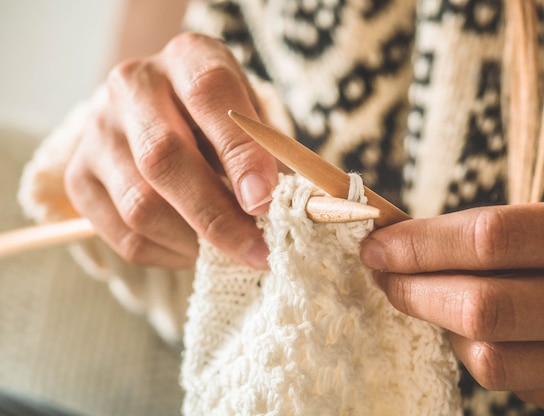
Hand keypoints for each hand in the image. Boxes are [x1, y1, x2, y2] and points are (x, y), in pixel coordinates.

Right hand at [65, 33, 277, 268]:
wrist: (160, 110)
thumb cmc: (219, 118)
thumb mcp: (250, 116)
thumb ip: (266, 154)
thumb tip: (286, 210)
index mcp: (185, 58)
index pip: (210, 95)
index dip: (240, 153)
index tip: (265, 202)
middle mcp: (132, 86)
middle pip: (164, 158)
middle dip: (217, 217)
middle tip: (259, 251)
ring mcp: (98, 131)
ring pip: (140, 205)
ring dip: (194, 242)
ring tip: (231, 251)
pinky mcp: (80, 177)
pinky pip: (124, 236)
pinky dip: (169, 254)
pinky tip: (195, 249)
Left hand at [360, 193, 543, 414]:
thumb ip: (520, 230)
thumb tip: (418, 238)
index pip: (493, 237)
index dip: (423, 241)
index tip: (379, 241)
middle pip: (482, 305)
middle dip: (413, 287)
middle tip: (380, 270)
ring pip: (490, 357)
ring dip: (437, 325)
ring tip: (419, 296)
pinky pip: (515, 383)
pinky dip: (474, 353)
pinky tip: (464, 329)